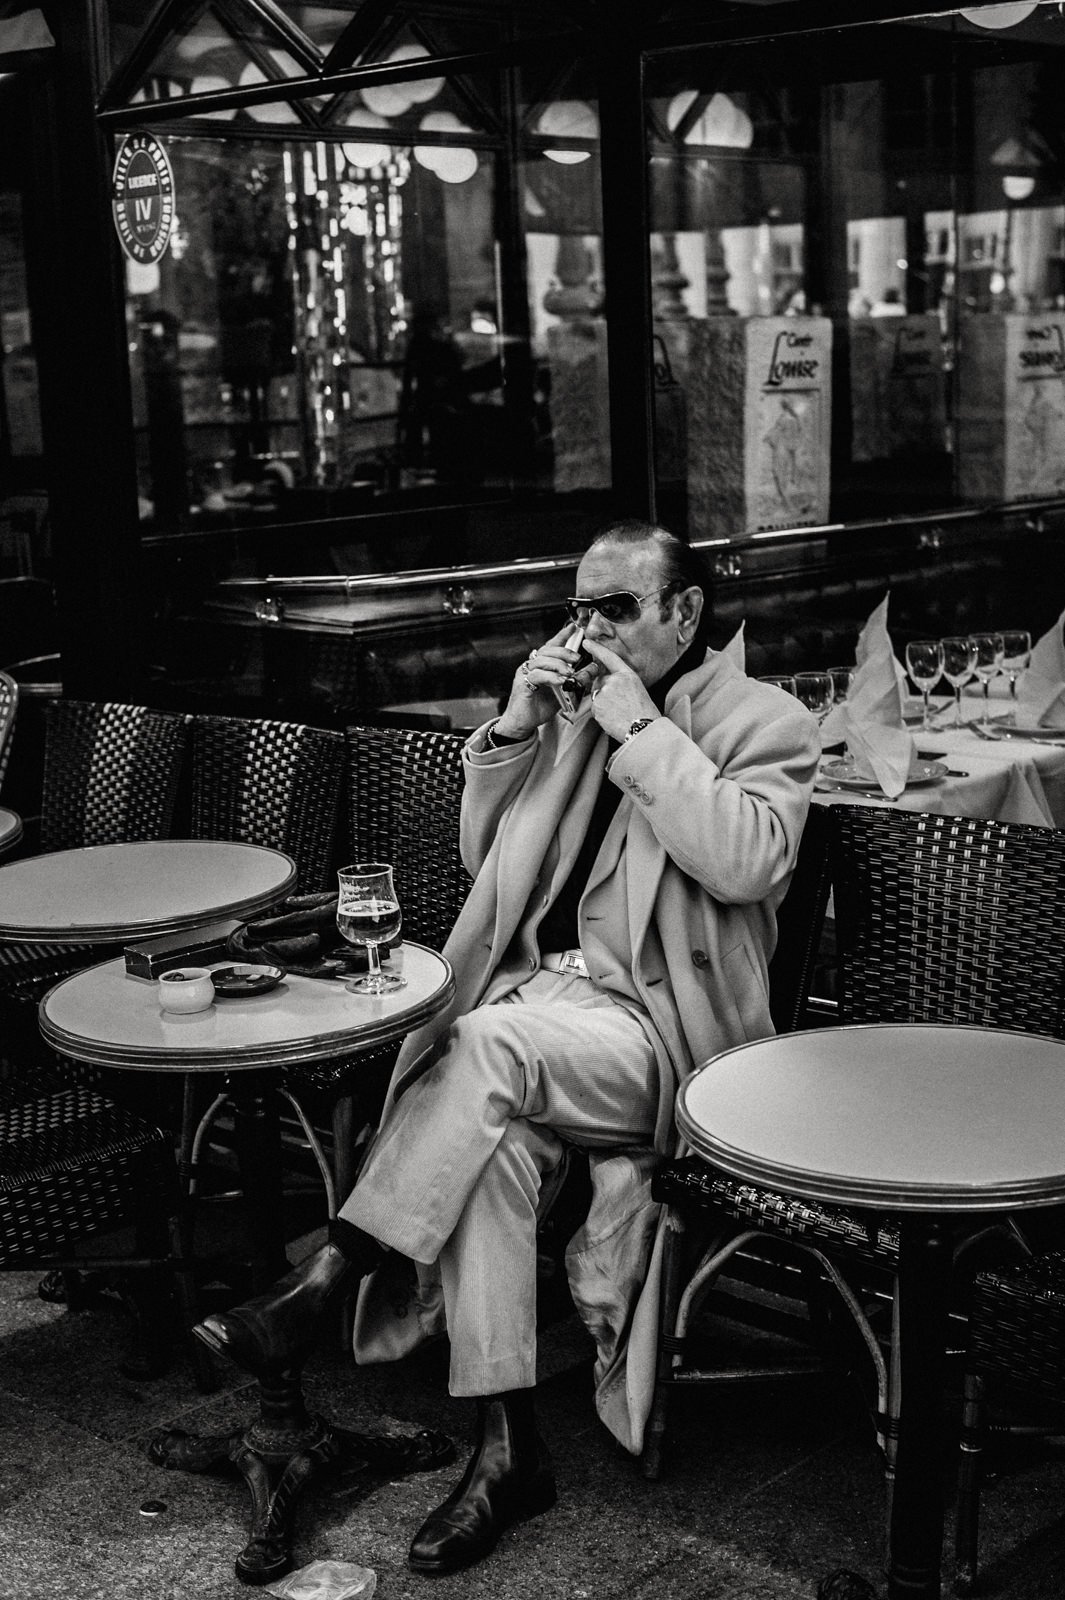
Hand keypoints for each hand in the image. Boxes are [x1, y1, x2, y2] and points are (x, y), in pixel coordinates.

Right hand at [495, 622, 597, 736]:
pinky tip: (560, 680)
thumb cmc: (540, 707)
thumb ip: (575, 681)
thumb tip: (591, 671)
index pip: (551, 646)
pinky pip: (536, 675)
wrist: (523, 723)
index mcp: (541, 665)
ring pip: (542, 660)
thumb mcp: (562, 692)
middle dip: (563, 651)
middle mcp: (532, 665)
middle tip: (577, 658)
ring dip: (558, 664)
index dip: (561, 635)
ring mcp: (525, 673)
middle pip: (547, 650)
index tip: (574, 628)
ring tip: (570, 672)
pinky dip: (550, 676)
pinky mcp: (522, 684)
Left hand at [583, 639, 658, 741]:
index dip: (597, 649)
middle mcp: (615, 681)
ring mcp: (605, 692)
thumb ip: (621, 683)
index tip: (587, 642)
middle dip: (604, 691)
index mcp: (627, 675)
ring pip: (597, 696)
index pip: (610, 658)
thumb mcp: (637, 690)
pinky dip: (601, 714)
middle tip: (618, 705)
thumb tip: (608, 685)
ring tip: (619, 713)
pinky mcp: (598, 705)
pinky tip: (613, 718)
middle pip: (600, 681)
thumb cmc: (644, 713)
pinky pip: (595, 709)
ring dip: (603, 704)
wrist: (644, 729)